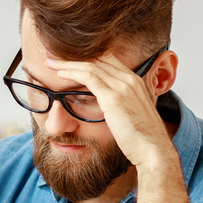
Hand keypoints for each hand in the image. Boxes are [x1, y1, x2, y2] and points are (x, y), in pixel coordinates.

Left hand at [48, 52, 175, 168]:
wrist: (153, 149)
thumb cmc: (141, 138)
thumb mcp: (132, 114)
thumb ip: (121, 105)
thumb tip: (108, 107)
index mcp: (136, 81)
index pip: (108, 60)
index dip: (87, 57)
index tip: (69, 58)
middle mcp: (130, 79)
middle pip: (98, 58)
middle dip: (73, 55)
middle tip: (53, 53)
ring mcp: (123, 86)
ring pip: (90, 65)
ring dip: (67, 63)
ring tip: (50, 62)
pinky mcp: (114, 97)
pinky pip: (89, 77)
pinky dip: (72, 73)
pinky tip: (59, 74)